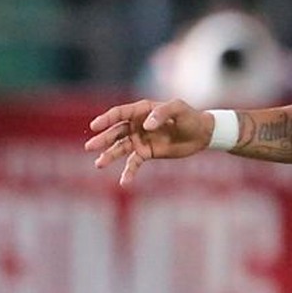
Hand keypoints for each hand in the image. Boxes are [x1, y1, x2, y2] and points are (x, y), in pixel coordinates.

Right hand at [85, 98, 212, 186]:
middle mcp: (137, 125)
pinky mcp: (147, 153)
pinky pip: (134, 163)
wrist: (201, 134)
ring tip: (99, 164)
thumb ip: (162, 114)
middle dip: (103, 139)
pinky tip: (123, 182)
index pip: (119, 114)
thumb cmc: (190, 117)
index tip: (95, 126)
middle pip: (115, 132)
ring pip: (120, 148)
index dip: (106, 119)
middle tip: (90, 147)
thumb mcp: (178, 109)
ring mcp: (140, 140)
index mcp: (142, 111)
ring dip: (109, 156)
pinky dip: (128, 172)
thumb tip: (146, 126)